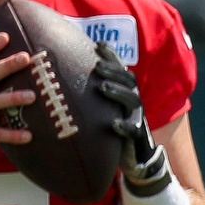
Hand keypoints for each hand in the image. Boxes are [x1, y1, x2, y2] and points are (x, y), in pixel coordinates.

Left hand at [94, 43, 171, 195]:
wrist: (135, 158)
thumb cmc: (113, 130)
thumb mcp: (104, 110)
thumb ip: (92, 94)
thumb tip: (66, 74)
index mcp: (126, 92)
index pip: (121, 69)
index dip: (112, 57)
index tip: (98, 46)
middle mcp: (134, 102)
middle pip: (128, 80)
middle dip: (113, 70)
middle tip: (96, 66)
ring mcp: (137, 118)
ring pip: (132, 100)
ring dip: (117, 92)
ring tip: (102, 87)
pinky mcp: (138, 136)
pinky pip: (133, 130)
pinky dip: (124, 125)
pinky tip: (112, 124)